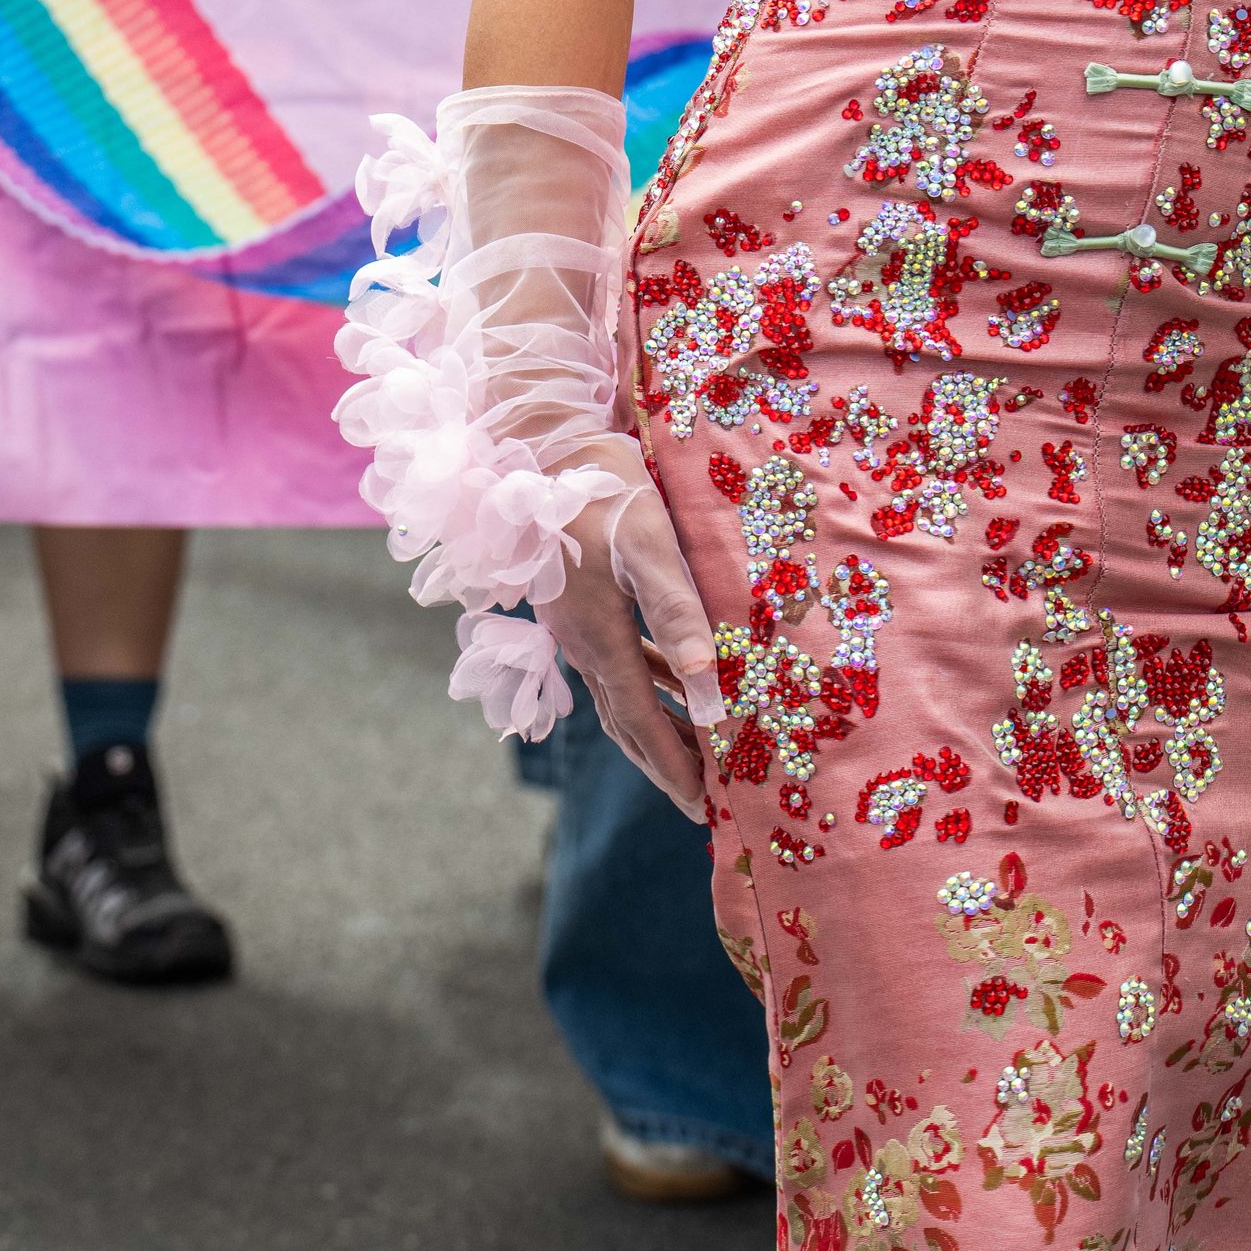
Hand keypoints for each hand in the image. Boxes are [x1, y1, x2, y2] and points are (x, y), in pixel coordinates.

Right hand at [537, 457, 719, 816]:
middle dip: (663, 763)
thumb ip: (676, 610)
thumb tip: (706, 681)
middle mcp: (582, 641)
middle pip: (626, 721)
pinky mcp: (577, 601)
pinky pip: (617, 660)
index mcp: (598, 638)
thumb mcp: (648, 544)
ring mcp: (575, 623)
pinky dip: (648, 683)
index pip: (641, 721)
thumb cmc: (602, 488)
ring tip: (695, 755)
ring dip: (656, 727)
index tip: (704, 807)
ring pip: (619, 694)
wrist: (543, 444)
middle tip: (701, 805)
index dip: (673, 766)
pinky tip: (673, 679)